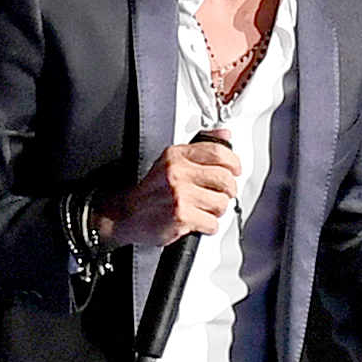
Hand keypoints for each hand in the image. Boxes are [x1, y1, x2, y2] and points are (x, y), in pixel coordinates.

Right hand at [95, 135, 240, 248]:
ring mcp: (180, 195)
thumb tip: (224, 134)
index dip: (233, 162)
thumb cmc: (150, 191)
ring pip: (221, 203)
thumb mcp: (170, 162)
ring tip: (205, 209)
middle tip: (222, 194)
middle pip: (225, 178)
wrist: (126, 214)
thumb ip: (200, 148)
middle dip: (229, 190)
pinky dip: (208, 226)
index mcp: (176, 155)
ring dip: (217, 210)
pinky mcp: (181, 216)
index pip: (217, 152)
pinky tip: (197, 222)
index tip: (236, 169)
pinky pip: (212, 223)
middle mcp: (178, 173)